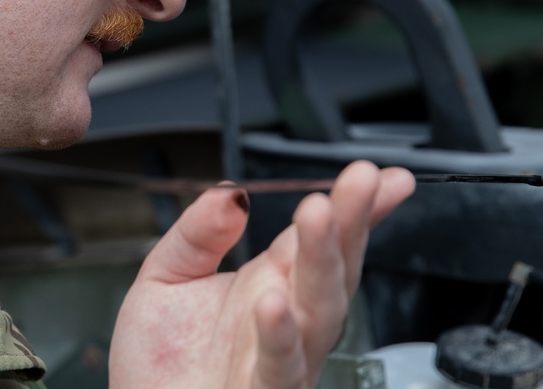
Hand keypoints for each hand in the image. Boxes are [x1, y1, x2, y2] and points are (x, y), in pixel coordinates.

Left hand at [108, 160, 414, 387]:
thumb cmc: (161, 363)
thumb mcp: (168, 277)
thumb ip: (198, 232)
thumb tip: (230, 194)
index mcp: (271, 280)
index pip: (321, 236)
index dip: (355, 206)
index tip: (381, 176)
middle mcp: (287, 316)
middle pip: (331, 265)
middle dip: (350, 219)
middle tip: (360, 179)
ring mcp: (282, 357)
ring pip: (318, 310)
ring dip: (322, 261)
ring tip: (319, 214)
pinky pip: (280, 365)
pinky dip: (280, 335)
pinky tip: (274, 302)